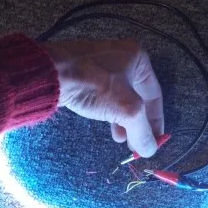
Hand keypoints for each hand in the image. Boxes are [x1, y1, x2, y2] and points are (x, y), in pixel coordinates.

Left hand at [45, 39, 163, 157]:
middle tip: (135, 144)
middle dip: (137, 123)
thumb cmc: (95, 85)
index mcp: (138, 58)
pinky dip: (108, 111)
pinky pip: (103, 95)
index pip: (155, 95)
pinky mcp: (82, 72)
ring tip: (119, 139)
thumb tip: (149, 150)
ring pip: (119, 97)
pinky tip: (105, 123)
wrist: (51, 73)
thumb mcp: (127, 110)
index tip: (154, 142)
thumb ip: (142, 131)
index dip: (157, 121)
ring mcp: (100, 63)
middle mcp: (121, 56)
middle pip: (137, 97)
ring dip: (122, 120)